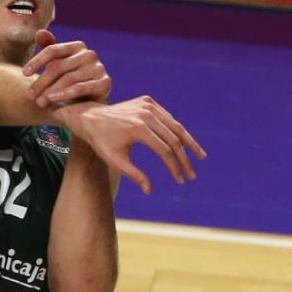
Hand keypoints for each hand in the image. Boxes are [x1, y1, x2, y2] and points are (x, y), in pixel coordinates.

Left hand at [23, 29, 111, 105]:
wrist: (90, 103)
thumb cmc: (70, 82)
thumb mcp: (59, 64)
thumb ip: (49, 49)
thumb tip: (39, 33)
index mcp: (77, 46)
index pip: (52, 50)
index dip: (36, 61)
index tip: (24, 73)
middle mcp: (89, 54)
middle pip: (58, 66)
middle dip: (41, 81)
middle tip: (30, 95)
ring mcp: (98, 68)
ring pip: (68, 78)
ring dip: (50, 91)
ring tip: (39, 102)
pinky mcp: (104, 83)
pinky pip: (80, 88)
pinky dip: (64, 94)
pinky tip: (52, 100)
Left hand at [67, 97, 205, 193]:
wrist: (91, 118)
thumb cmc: (102, 143)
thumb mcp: (115, 162)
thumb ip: (133, 175)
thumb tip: (149, 190)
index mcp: (137, 128)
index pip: (164, 150)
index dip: (174, 167)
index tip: (180, 180)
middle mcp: (145, 114)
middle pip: (174, 138)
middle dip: (185, 159)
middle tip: (192, 174)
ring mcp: (148, 105)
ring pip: (175, 126)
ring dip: (188, 143)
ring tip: (200, 157)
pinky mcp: (148, 102)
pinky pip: (167, 118)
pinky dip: (176, 131)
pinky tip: (184, 144)